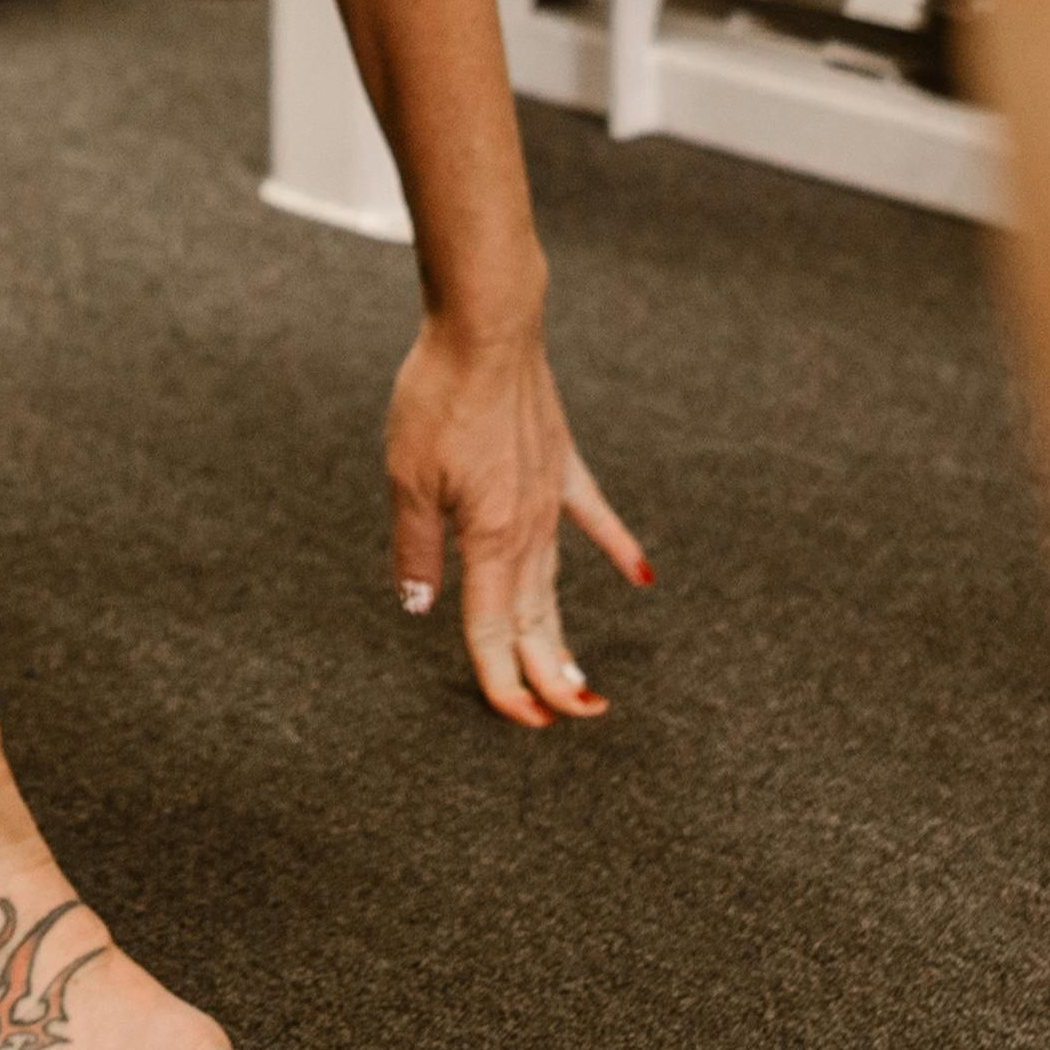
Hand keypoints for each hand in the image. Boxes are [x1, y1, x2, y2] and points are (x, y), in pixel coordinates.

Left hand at [383, 307, 650, 725]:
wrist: (487, 330)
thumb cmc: (439, 397)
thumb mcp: (408, 477)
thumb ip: (417, 548)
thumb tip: (419, 607)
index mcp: (489, 537)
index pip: (491, 628)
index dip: (502, 680)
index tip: (521, 719)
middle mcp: (528, 527)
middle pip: (534, 618)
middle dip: (548, 674)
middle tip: (568, 718)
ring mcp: (551, 497)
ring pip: (557, 582)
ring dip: (567, 633)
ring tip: (584, 679)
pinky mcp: (562, 464)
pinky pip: (595, 519)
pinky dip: (617, 549)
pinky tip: (642, 579)